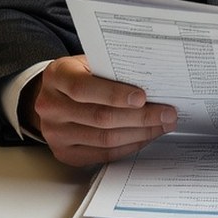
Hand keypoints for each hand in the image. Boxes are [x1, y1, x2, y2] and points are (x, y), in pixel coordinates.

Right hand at [22, 55, 176, 165]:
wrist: (56, 96)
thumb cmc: (82, 75)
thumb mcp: (90, 63)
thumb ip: (113, 71)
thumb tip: (155, 83)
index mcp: (56, 76)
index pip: (83, 88)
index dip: (114, 94)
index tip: (143, 97)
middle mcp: (50, 106)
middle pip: (100, 117)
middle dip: (140, 117)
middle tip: (167, 113)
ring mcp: (55, 134)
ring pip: (105, 139)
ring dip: (140, 133)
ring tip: (162, 125)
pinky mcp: (65, 153)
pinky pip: (103, 154)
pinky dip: (129, 146)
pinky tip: (146, 136)